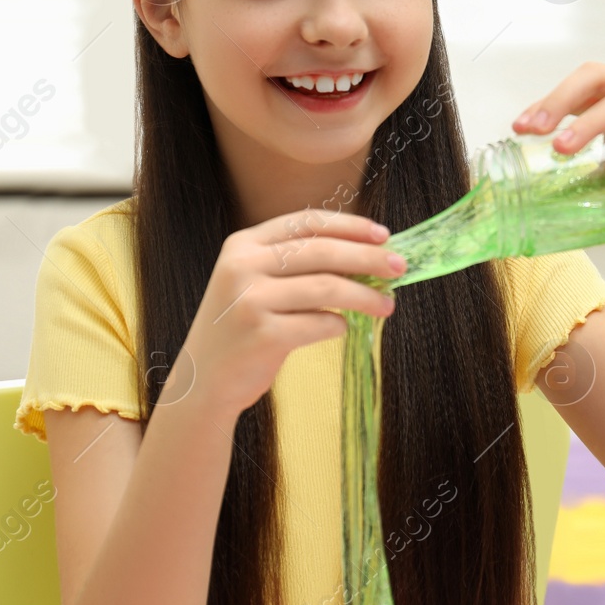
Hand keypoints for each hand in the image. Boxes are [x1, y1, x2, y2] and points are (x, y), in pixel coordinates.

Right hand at [181, 210, 404, 422]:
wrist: (203, 381)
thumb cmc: (240, 328)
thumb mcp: (254, 283)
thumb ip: (295, 264)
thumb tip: (365, 253)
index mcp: (243, 244)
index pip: (306, 223)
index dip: (349, 225)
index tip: (384, 234)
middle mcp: (242, 266)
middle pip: (323, 252)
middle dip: (369, 258)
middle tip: (401, 267)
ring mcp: (250, 300)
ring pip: (328, 288)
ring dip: (365, 296)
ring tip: (387, 305)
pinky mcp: (262, 335)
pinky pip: (320, 324)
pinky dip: (339, 326)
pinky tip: (342, 328)